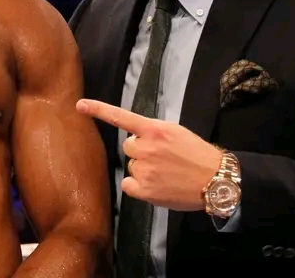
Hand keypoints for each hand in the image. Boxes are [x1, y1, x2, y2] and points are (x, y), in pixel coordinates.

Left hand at [76, 98, 221, 211]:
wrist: (215, 179)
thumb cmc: (197, 154)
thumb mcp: (176, 132)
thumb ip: (154, 132)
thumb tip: (137, 138)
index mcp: (155, 129)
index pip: (121, 117)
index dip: (98, 110)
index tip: (79, 105)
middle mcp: (147, 147)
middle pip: (128, 146)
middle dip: (141, 151)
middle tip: (163, 157)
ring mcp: (145, 169)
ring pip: (132, 166)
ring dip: (143, 169)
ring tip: (166, 172)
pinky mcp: (145, 190)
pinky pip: (129, 185)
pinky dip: (139, 187)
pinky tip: (157, 185)